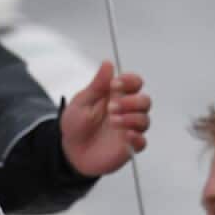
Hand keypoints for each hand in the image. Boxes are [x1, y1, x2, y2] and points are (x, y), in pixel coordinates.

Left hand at [60, 61, 150, 176]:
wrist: (69, 151)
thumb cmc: (75, 124)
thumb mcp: (81, 102)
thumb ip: (97, 85)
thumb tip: (107, 63)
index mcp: (116, 96)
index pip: (134, 83)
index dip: (130, 81)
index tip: (115, 85)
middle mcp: (126, 111)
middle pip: (145, 101)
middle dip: (132, 101)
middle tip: (112, 107)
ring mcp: (128, 129)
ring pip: (145, 120)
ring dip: (132, 118)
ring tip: (113, 121)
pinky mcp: (128, 147)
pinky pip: (142, 142)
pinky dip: (137, 138)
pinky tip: (127, 135)